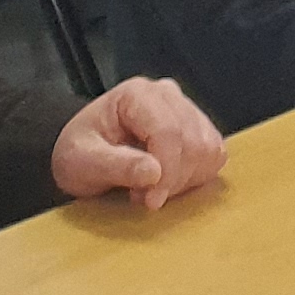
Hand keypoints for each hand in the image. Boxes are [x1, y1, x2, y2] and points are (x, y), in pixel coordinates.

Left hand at [49, 76, 226, 211]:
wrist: (84, 154)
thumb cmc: (79, 154)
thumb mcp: (82, 164)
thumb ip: (116, 167)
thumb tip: (154, 173)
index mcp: (136, 94)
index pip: (168, 130)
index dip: (167, 170)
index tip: (151, 201)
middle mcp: (166, 94)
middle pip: (192, 141)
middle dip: (173, 179)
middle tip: (143, 197)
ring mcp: (185, 108)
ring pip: (208, 148)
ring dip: (184, 179)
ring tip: (152, 188)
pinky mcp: (198, 127)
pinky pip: (215, 155)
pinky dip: (196, 176)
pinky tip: (168, 181)